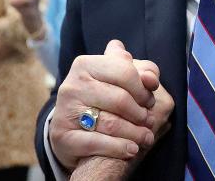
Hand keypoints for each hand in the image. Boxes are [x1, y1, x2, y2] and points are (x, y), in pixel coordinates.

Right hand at [49, 40, 159, 170]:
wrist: (72, 127)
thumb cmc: (105, 98)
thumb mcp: (122, 79)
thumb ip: (143, 72)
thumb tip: (151, 79)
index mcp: (86, 64)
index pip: (125, 71)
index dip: (143, 89)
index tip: (149, 100)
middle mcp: (73, 85)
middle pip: (120, 99)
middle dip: (141, 113)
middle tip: (149, 120)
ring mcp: (66, 111)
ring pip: (111, 124)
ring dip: (136, 134)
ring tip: (146, 137)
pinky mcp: (63, 136)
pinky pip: (97, 143)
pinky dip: (120, 148)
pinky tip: (132, 149)